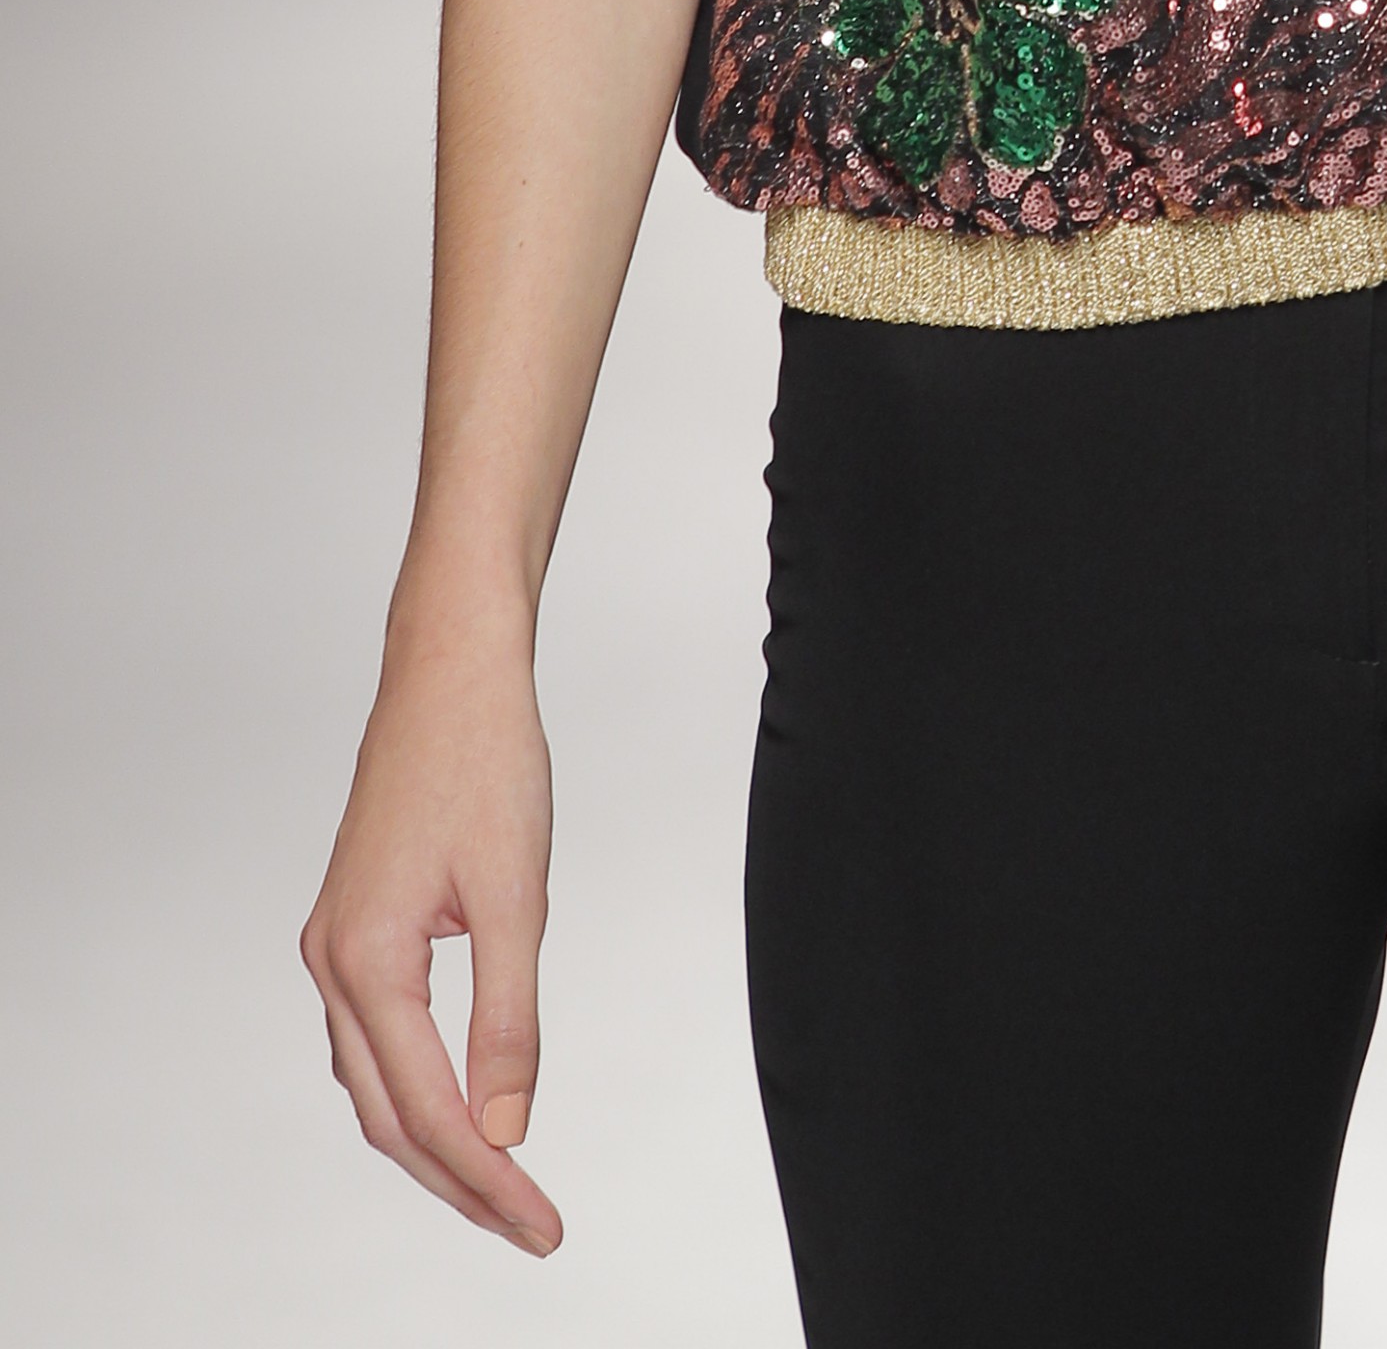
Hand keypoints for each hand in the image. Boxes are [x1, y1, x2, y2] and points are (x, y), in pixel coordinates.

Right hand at [302, 621, 563, 1253]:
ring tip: (501, 1188)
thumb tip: (511, 1126)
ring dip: (434, 1142)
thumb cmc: (485, 759)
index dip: (489, 1178)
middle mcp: (333, 961)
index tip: (542, 1223)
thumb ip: (510, 1018)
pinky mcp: (352, 924)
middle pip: (389, 1115)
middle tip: (529, 1227)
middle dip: (459, 1181)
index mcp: (367, 960)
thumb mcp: (517, 895)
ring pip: (375, 1082)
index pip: (430, 1109)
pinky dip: (415, 1086)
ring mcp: (334, 942)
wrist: (450, 670)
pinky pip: (375, 1037)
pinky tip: (456, 1104)